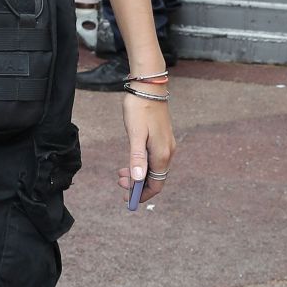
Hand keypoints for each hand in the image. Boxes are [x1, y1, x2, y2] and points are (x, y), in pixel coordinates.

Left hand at [118, 93, 174, 207]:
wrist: (148, 88)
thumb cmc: (140, 109)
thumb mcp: (135, 134)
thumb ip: (137, 157)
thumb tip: (138, 179)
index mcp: (162, 154)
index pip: (156, 184)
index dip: (141, 194)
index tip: (127, 198)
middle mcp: (167, 152)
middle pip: (154, 178)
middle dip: (137, 184)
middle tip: (119, 180)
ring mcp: (166, 145)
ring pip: (153, 168)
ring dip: (137, 174)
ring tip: (120, 172)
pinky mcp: (161, 138)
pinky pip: (153, 159)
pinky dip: (141, 164)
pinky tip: (130, 161)